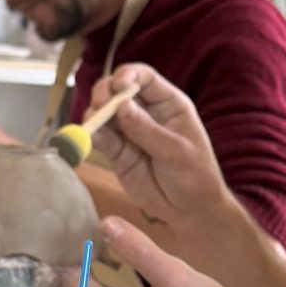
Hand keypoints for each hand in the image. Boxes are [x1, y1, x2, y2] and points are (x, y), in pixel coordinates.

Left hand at [78, 219, 234, 286]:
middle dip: (76, 270)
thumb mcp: (171, 273)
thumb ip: (137, 249)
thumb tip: (106, 224)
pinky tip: (108, 275)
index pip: (74, 286)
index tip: (73, 236)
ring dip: (88, 282)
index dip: (71, 260)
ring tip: (88, 252)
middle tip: (77, 239)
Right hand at [81, 65, 231, 231]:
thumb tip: (121, 107)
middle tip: (100, 106)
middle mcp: (146, 112)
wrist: (190, 210)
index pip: (144, 77)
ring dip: (95, 113)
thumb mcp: (175, 152)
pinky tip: (91, 137)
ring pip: (104, 112)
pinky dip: (92, 134)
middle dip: (105, 93)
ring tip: (93, 122)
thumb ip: (147, 130)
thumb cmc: (194, 176)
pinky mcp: (117, 152)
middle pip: (117, 90)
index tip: (118, 85)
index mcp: (168, 104)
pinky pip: (100, 137)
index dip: (128, 75)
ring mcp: (129, 131)